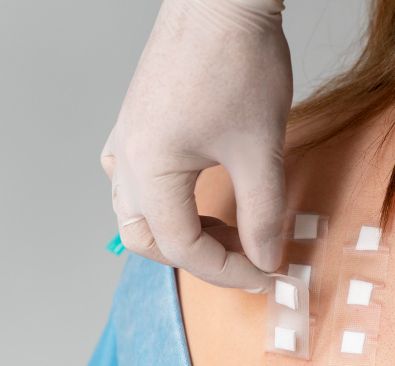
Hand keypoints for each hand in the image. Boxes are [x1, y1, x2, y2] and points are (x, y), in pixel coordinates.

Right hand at [101, 0, 291, 291]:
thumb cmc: (237, 60)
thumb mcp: (260, 149)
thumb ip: (263, 214)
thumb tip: (267, 259)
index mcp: (149, 170)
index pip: (183, 247)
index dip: (229, 271)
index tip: (266, 275)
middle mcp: (127, 159)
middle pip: (147, 238)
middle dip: (197, 257)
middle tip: (244, 257)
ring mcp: (127, 137)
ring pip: (137, 211)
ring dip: (178, 231)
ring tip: (226, 228)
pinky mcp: (137, 120)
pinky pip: (135, 179)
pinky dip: (165, 201)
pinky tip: (197, 191)